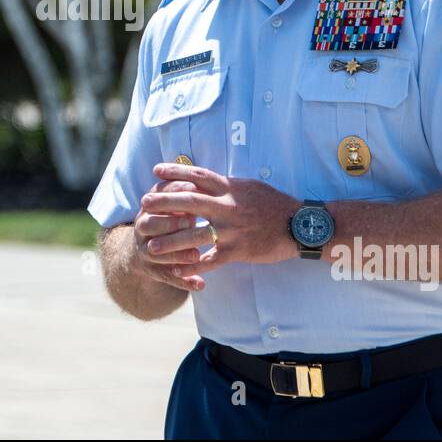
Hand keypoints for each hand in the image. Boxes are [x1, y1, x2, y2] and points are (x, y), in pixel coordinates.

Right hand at [132, 178, 210, 291]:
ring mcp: (145, 249)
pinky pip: (167, 277)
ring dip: (176, 253)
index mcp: (148, 207)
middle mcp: (142, 227)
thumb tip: (195, 181)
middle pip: (150, 224)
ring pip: (156, 252)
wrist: (140, 247)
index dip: (174, 192)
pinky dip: (184, 282)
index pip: (157, 196)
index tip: (193, 189)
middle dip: (170, 222)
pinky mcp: (153, 270)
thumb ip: (180, 193)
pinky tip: (200, 285)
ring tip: (196, 255)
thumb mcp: (168, 202)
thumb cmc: (166, 217)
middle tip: (191, 221)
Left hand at [139, 163, 301, 277]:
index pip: (197, 175)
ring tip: (151, 246)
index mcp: (230, 187)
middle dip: (163, 202)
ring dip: (170, 241)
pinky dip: (193, 266)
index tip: (155, 171)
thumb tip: (204, 178)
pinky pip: (210, 260)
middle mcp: (227, 206)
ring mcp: (232, 229)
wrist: (298, 225)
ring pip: (194, 235)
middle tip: (144, 204)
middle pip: (189, 201)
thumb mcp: (249, 186)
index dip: (174, 172)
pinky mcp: (238, 250)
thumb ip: (226, 184)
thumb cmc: (273, 203)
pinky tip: (177, 271)